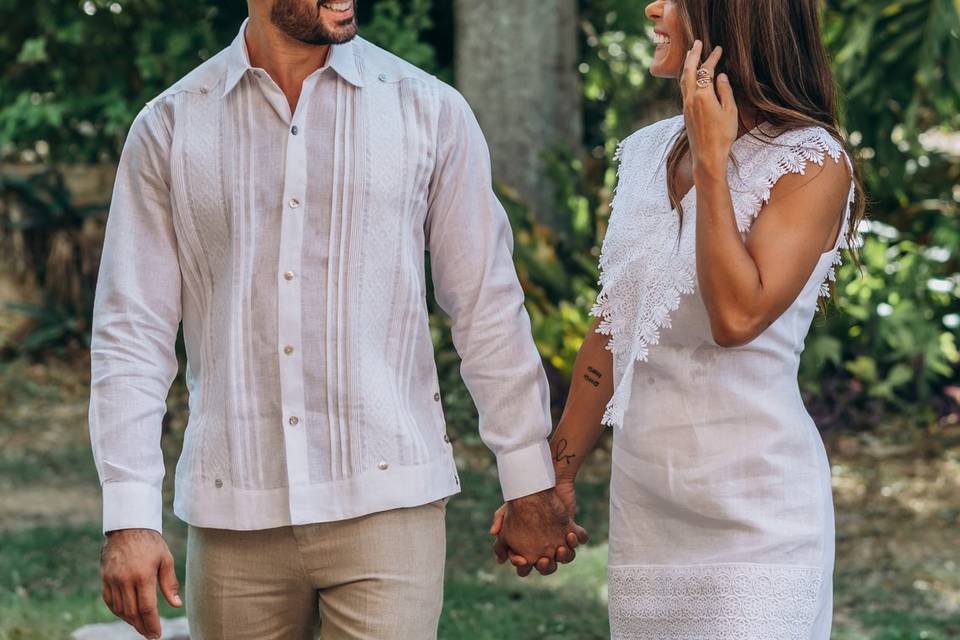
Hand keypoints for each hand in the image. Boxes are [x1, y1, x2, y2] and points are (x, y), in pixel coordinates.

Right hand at [101, 528, 181, 638]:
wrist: (128, 527)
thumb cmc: (151, 543)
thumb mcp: (165, 559)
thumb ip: (170, 584)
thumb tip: (176, 605)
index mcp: (143, 575)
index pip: (147, 608)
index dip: (152, 624)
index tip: (156, 634)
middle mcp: (125, 580)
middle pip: (132, 612)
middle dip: (142, 626)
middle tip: (150, 634)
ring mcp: (113, 580)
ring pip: (120, 609)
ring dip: (130, 620)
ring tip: (141, 625)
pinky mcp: (105, 578)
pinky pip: (109, 601)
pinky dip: (118, 611)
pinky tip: (127, 614)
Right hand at [489, 486, 587, 576]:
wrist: (540, 482)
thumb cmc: (522, 499)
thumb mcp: (506, 513)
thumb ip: (500, 531)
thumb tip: (500, 559)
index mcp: (530, 548)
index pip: (526, 566)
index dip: (524, 566)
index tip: (524, 561)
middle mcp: (547, 547)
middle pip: (547, 567)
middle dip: (546, 566)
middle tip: (544, 559)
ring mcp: (562, 539)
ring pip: (567, 557)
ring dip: (565, 555)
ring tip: (561, 548)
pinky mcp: (574, 527)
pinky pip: (581, 539)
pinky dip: (578, 538)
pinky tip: (572, 533)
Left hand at [681, 40, 738, 175]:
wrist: (706, 156)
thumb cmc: (722, 136)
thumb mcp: (730, 111)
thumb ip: (725, 91)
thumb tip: (721, 76)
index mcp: (702, 96)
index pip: (706, 71)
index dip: (712, 58)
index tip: (718, 49)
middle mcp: (690, 99)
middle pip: (689, 71)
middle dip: (693, 55)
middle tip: (697, 43)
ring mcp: (686, 106)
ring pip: (683, 80)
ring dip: (688, 66)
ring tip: (691, 55)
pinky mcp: (685, 113)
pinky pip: (684, 89)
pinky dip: (687, 77)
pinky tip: (690, 76)